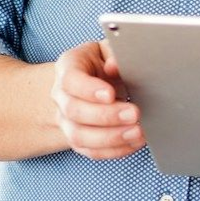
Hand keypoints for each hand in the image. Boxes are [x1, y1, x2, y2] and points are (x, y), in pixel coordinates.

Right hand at [50, 40, 144, 159]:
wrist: (90, 80)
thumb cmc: (101, 62)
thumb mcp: (107, 49)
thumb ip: (114, 53)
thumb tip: (114, 65)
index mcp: (68, 68)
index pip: (71, 80)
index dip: (89, 89)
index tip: (110, 94)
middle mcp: (62, 96)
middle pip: (74, 111)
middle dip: (106, 116)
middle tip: (134, 113)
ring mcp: (67, 120)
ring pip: (79, 137)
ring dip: (111, 138)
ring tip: (138, 132)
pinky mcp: (79, 139)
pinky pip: (92, 151)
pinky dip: (114, 150)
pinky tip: (134, 142)